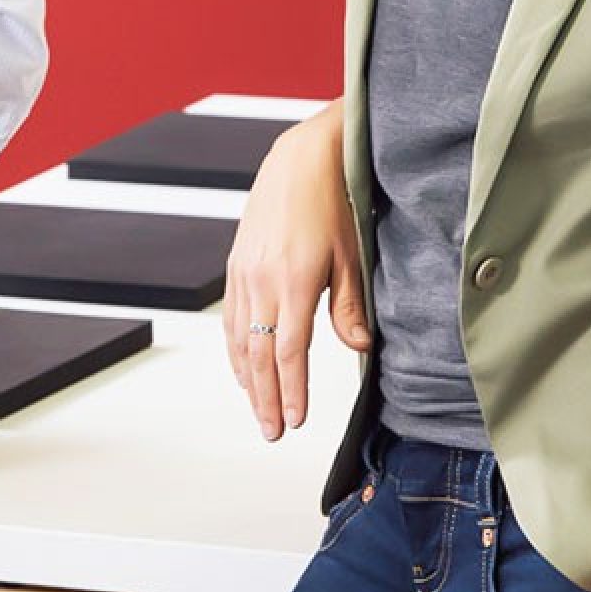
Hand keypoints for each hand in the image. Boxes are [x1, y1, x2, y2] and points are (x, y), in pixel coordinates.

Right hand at [222, 109, 368, 439]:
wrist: (300, 159)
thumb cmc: (333, 203)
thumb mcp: (351, 255)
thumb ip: (350, 306)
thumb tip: (359, 347)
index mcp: (293, 281)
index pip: (288, 352)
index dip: (291, 390)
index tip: (296, 420)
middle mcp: (261, 281)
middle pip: (259, 355)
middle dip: (265, 398)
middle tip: (272, 432)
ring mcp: (243, 273)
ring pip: (240, 340)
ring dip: (248, 381)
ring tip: (258, 410)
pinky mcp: (236, 265)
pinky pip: (231, 318)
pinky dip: (235, 350)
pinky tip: (242, 368)